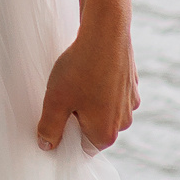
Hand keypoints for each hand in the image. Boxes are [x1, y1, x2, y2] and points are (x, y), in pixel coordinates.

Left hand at [37, 20, 139, 151]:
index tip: (56, 118)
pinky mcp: (132, 83)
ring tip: (75, 80)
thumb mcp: (56, 101)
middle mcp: (124, 122)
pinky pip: (111, 91)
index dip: (66, 136)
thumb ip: (50, 128)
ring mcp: (131, 102)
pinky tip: (89, 70)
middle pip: (94, 128)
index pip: (83, 148)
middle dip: (78, 116)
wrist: (106, 32)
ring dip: (89, 99)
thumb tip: (47, 146)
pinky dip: (100, 84)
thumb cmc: (80, 68)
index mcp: (106, 133)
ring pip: (103, 108)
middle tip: (63, 96)